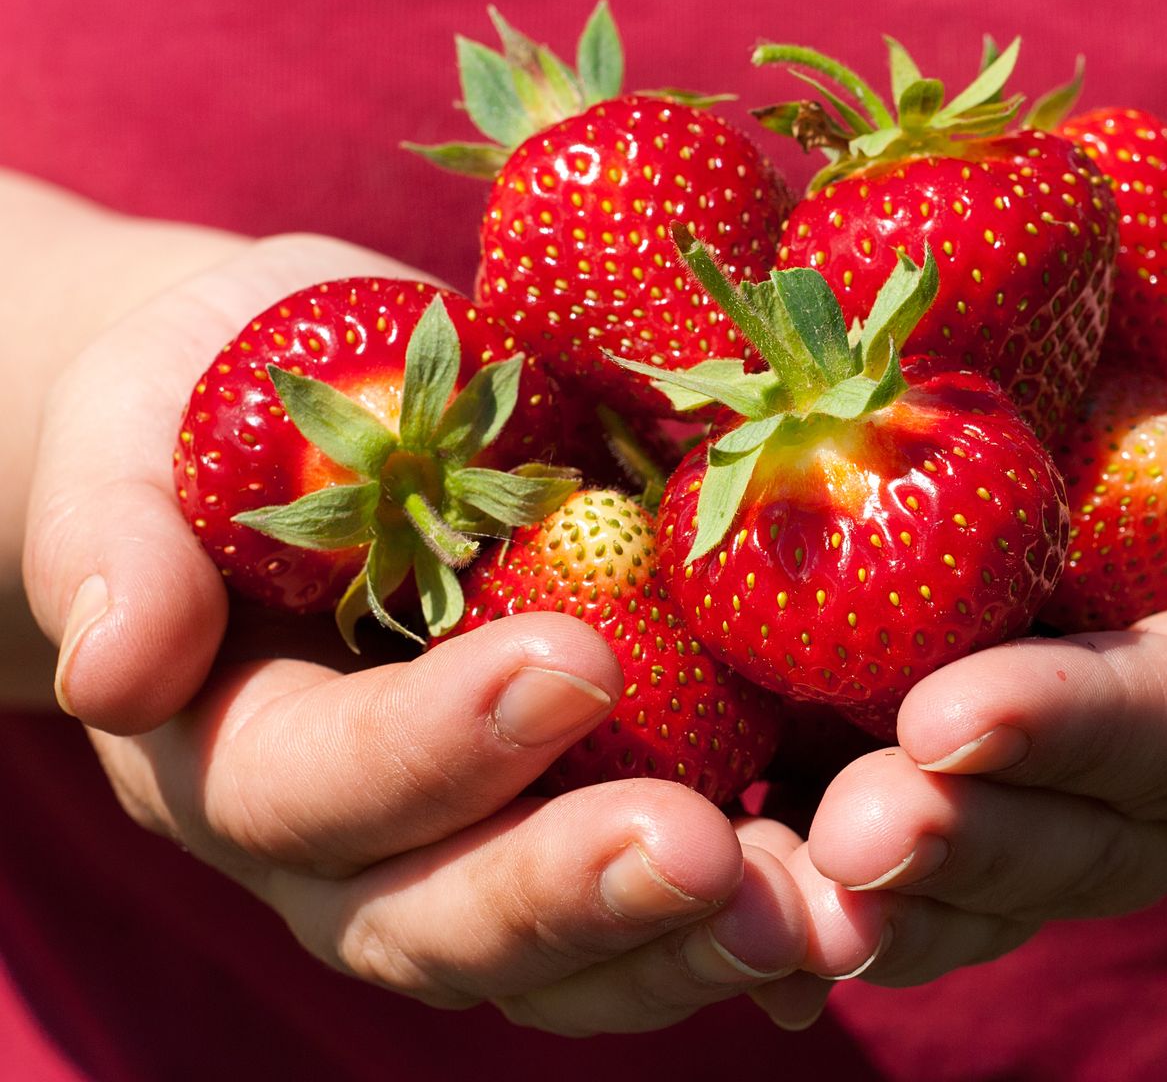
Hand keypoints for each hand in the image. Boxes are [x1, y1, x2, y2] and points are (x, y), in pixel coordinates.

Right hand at [25, 235, 807, 1032]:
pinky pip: (644, 923)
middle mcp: (341, 848)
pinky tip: (845, 913)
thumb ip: (122, 535)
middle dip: (570, 894)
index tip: (573, 662)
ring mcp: (460, 859)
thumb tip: (117, 668)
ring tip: (813, 916)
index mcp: (229, 745)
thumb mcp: (144, 432)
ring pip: (557, 961)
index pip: (313, 784)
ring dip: (682, 947)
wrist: (293, 443)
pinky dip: (739, 926)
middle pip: (435, 923)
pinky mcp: (564, 834)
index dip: (434, 747)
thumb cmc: (215, 408)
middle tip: (704, 855)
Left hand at [774, 244, 1166, 1002]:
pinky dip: (801, 865)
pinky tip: (720, 886)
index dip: (1062, 731)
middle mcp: (1137, 788)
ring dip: (865, 889)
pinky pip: (874, 817)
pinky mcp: (938, 748)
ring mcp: (1037, 785)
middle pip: (1052, 839)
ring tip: (767, 887)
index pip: (1163, 735)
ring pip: (961, 870)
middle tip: (845, 838)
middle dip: (950, 840)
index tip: (950, 718)